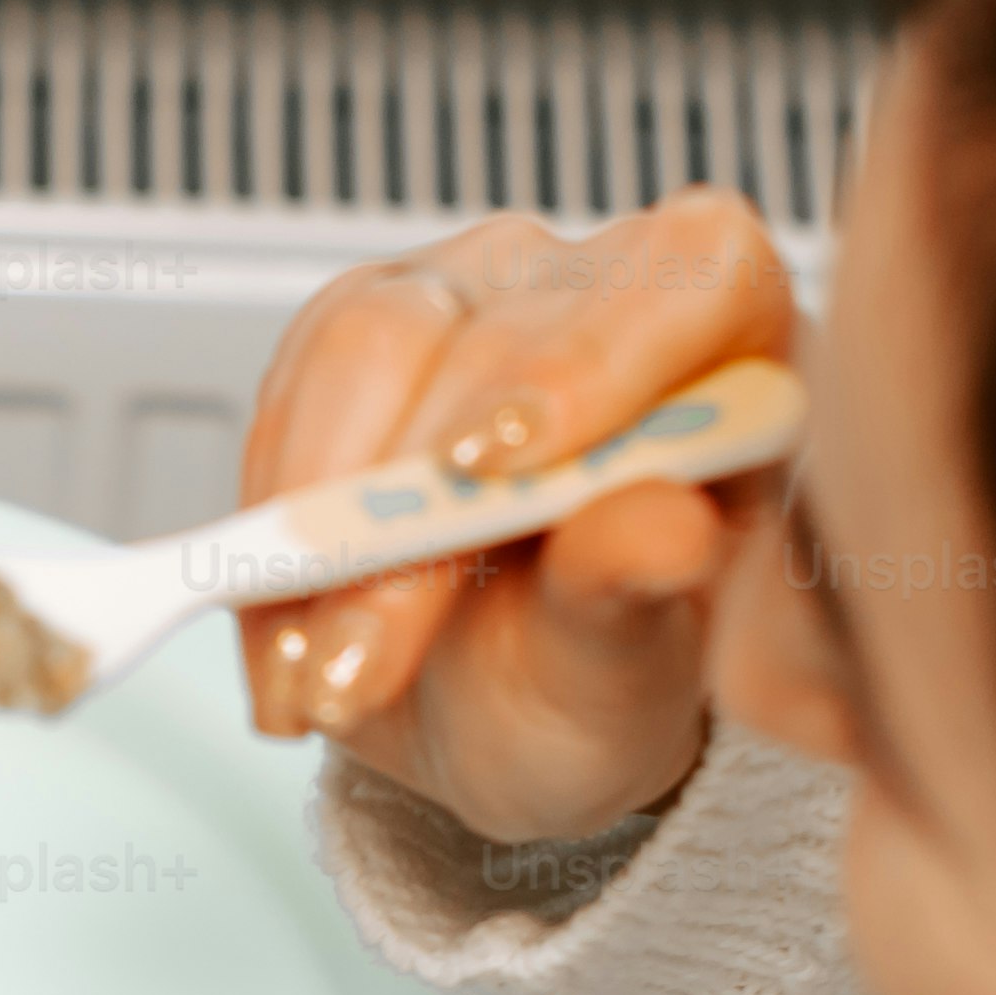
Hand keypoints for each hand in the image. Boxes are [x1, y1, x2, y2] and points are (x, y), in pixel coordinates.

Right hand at [227, 189, 802, 841]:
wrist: (508, 712)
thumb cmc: (601, 671)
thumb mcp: (630, 673)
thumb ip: (640, 596)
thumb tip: (663, 531)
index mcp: (727, 331)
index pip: (682, 282)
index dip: (582, 365)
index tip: (489, 471)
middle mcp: (598, 286)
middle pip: (485, 334)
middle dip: (403, 516)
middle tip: (360, 667)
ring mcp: (467, 298)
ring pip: (362, 346)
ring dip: (315, 529)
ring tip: (311, 675)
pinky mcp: (357, 338)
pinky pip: (284, 399)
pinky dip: (267, 535)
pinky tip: (283, 640)